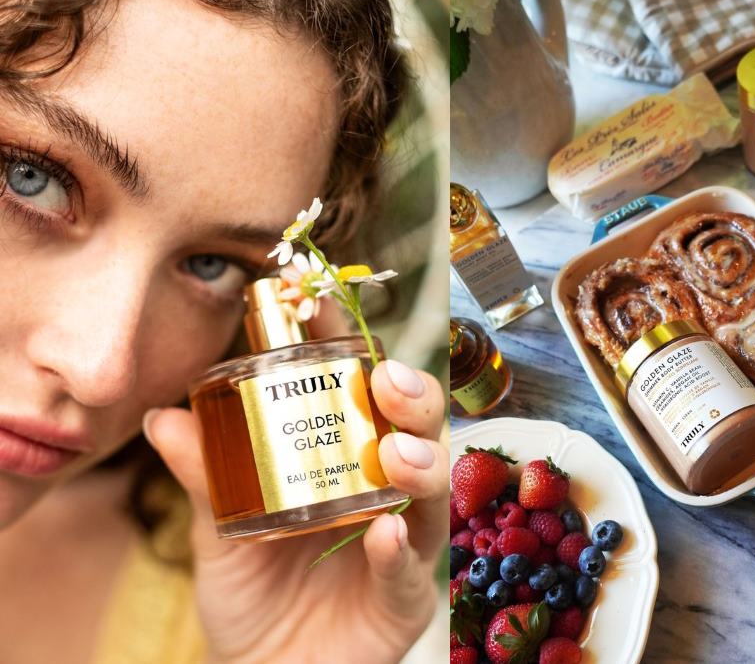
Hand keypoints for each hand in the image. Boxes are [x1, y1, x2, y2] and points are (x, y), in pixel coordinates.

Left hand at [143, 303, 447, 663]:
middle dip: (414, 399)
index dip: (356, 353)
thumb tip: (163, 416)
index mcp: (352, 465)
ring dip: (421, 465)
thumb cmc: (254, 594)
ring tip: (396, 453)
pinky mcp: (404, 601)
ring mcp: (404, 547)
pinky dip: (398, 550)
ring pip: (432, 496)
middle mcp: (388, 495)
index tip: (328, 312)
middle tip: (389, 378)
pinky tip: (382, 533)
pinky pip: (409, 571)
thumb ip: (204, 474)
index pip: (366, 399)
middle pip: (420, 434)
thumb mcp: (221, 528)